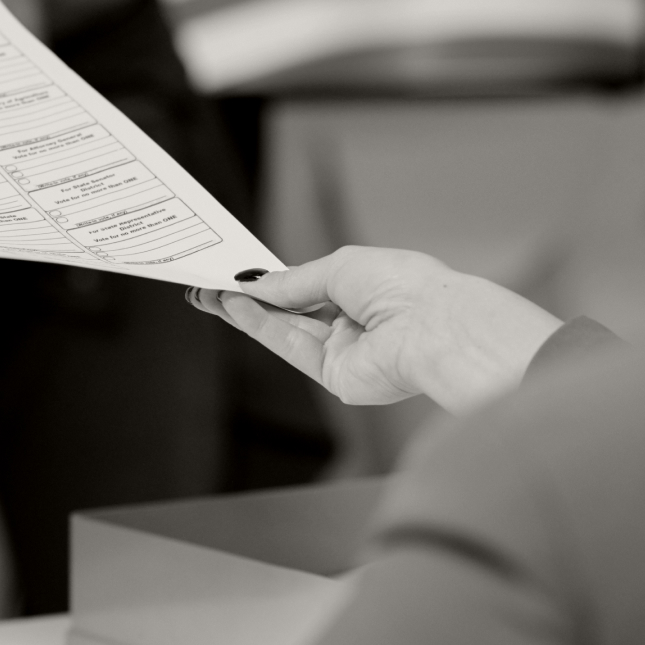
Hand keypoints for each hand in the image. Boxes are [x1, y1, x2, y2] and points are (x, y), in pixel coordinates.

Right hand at [188, 246, 562, 413]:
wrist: (436, 329)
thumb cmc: (406, 288)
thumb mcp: (340, 267)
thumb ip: (292, 281)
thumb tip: (255, 283)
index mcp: (367, 289)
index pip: (310, 287)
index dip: (273, 281)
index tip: (236, 274)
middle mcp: (356, 323)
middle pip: (292, 312)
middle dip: (250, 299)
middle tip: (209, 286)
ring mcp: (345, 352)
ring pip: (286, 331)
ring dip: (247, 313)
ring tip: (210, 295)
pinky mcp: (336, 377)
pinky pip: (291, 349)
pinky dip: (262, 328)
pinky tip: (236, 308)